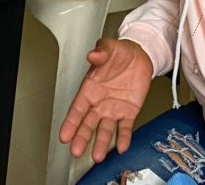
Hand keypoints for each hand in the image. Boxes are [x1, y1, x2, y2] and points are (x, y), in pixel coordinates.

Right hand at [59, 38, 154, 162]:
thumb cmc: (119, 54)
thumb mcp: (110, 48)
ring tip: (98, 156)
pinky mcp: (129, 112)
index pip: (77, 109)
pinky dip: (123, 137)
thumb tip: (93, 54)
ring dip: (101, 143)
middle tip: (76, 150)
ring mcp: (114, 109)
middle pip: (88, 123)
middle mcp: (99, 102)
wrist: (140, 56)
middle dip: (82, 137)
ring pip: (105, 129)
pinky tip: (122, 146)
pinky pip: (125, 127)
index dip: (70, 123)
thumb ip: (101, 51)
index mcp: (90, 89)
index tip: (64, 135)